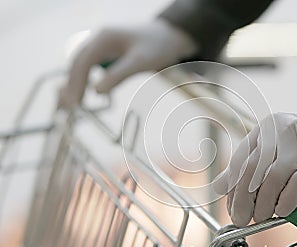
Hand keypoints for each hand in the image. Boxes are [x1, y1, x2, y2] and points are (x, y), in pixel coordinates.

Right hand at [59, 19, 197, 107]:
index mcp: (104, 37)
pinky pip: (93, 65)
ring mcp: (103, 44)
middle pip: (78, 62)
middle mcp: (100, 38)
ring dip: (78, 81)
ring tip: (74, 101)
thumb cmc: (158, 46)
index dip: (76, 83)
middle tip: (70, 105)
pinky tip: (88, 91)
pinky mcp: (109, 51)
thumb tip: (97, 91)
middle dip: (72, 83)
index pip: (83, 62)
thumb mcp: (140, 62)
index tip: (74, 102)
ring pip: (83, 63)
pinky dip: (88, 78)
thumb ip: (118, 75)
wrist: (172, 36)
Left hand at [214, 113, 296, 226]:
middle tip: (241, 218)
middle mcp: (282, 129)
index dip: (233, 186)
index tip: (231, 206)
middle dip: (243, 198)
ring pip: (272, 177)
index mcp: (268, 128)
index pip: (242, 159)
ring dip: (263, 203)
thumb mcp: (279, 156)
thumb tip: (219, 186)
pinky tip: (282, 211)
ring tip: (261, 218)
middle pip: (253, 168)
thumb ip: (250, 168)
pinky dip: (286, 201)